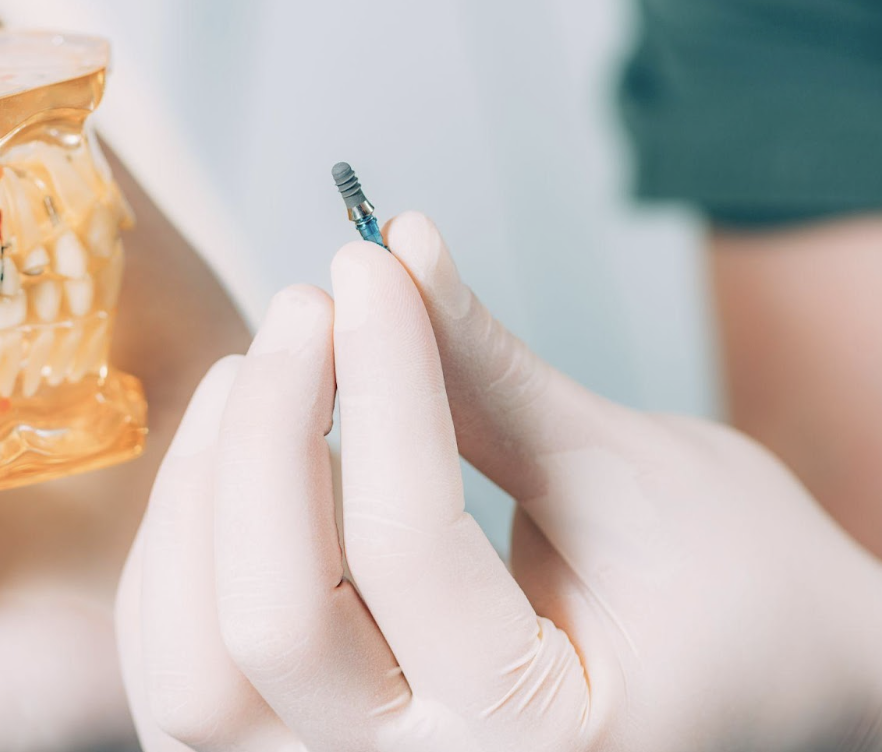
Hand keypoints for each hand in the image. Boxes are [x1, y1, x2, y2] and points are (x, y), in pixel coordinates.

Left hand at [117, 212, 881, 750]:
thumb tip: (399, 250)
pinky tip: (233, 446)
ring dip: (202, 498)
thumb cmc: (735, 595)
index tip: (370, 266)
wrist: (768, 679)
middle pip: (267, 623)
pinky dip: (185, 547)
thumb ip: (490, 371)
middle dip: (267, 437)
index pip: (409, 543)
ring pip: (192, 666)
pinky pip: (185, 662)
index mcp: (539, 736)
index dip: (379, 379)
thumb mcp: (628, 479)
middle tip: (306, 309)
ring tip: (256, 371)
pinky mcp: (306, 739)